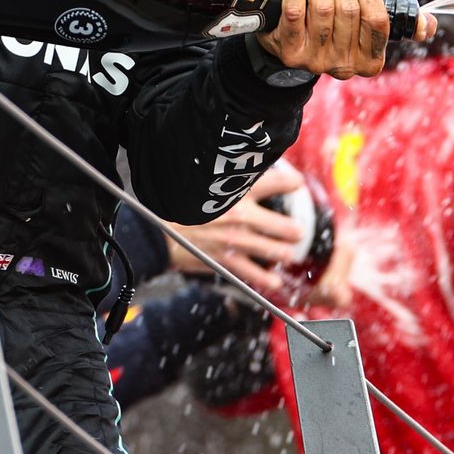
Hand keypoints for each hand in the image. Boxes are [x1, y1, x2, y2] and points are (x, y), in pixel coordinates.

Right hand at [163, 162, 354, 308]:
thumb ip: (229, 179)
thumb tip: (246, 171)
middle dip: (296, 231)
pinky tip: (275, 282)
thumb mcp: (206, 184)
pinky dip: (268, 280)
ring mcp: (237, 241)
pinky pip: (256, 275)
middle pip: (289, 226)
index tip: (297, 185)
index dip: (293, 184)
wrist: (156, 231)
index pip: (279, 182)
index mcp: (238, 192)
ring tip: (290, 254)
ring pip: (279, 252)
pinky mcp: (227, 262)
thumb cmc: (180, 206)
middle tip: (297, 231)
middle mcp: (242, 216)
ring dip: (287, 254)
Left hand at [255, 0, 435, 78]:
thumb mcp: (367, 32)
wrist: (292, 46)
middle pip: (349, 11)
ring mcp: (314, 62)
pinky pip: (294, 11)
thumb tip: (428, 24)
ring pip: (323, 8)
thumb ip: (398, 25)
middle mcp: (344, 67)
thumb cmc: (337, 30)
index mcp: (370, 62)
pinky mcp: (289, 52)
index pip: (378, 21)